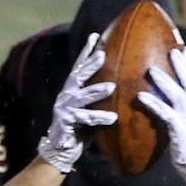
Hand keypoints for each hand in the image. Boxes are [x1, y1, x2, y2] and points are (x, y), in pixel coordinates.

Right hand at [38, 32, 116, 172]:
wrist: (61, 149)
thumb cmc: (80, 127)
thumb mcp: (90, 108)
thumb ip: (99, 97)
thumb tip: (123, 84)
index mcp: (72, 88)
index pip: (80, 66)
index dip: (87, 50)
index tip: (96, 35)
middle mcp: (66, 94)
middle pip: (79, 75)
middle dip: (90, 63)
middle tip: (103, 54)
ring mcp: (64, 107)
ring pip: (82, 96)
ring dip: (97, 91)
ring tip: (112, 87)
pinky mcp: (65, 122)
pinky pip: (84, 118)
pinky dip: (98, 117)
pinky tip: (113, 118)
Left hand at [137, 46, 185, 185]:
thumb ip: (182, 108)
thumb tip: (169, 96)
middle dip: (184, 66)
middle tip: (174, 50)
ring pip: (179, 95)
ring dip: (166, 81)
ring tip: (151, 70)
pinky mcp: (179, 131)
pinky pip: (165, 114)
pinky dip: (154, 104)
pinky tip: (142, 97)